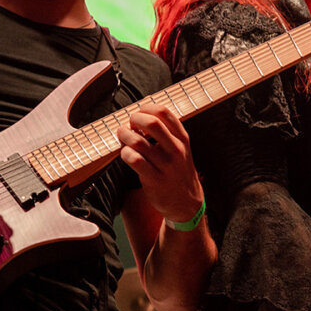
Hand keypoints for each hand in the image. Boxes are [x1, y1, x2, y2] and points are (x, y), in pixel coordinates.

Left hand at [117, 103, 203, 224]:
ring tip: (123, 136)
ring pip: (138, 142)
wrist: (187, 202)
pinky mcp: (154, 180)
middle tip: (129, 124)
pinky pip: (134, 160)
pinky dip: (125, 153)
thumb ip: (166, 132)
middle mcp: (176, 150)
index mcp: (182, 138)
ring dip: (125, 135)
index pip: (164, 113)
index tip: (139, 113)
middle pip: (152, 123)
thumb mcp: (180, 149)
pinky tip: (125, 154)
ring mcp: (166, 165)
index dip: (146, 108)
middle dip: (134, 119)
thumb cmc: (177, 171)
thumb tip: (140, 115)